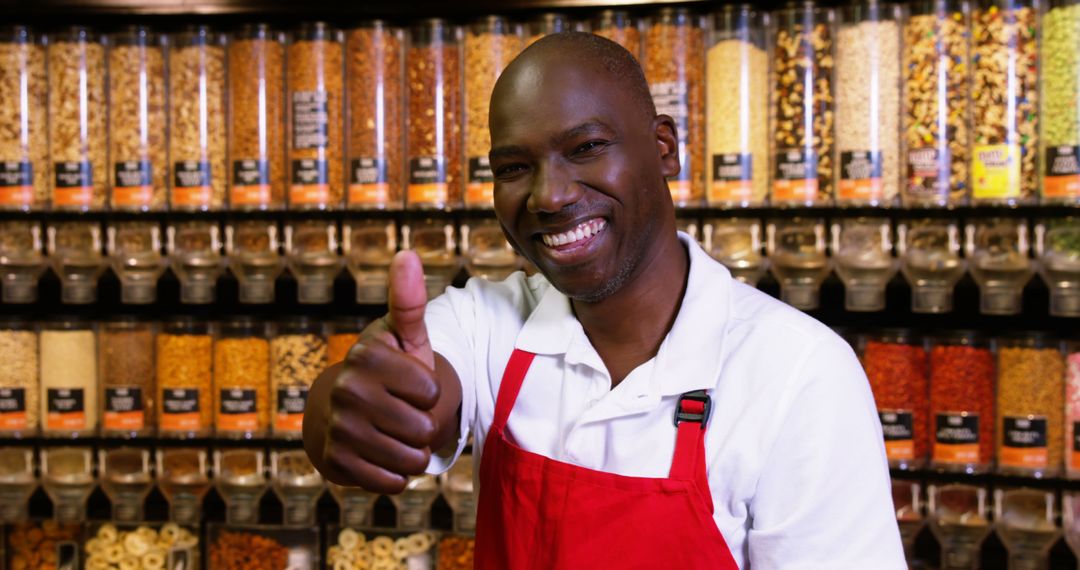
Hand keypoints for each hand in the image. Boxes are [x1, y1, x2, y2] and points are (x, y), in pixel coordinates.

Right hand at [318, 250, 440, 492]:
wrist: (344, 413)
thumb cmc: (389, 371)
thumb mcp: (404, 337)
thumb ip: (409, 301)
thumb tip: (407, 254)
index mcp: (366, 356)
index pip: (433, 392)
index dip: (431, 392)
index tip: (411, 384)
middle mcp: (346, 390)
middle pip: (424, 428)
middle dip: (424, 426)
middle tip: (404, 413)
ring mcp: (338, 429)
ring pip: (411, 458)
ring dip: (413, 452)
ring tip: (394, 433)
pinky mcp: (335, 464)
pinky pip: (393, 482)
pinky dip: (396, 474)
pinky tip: (380, 454)